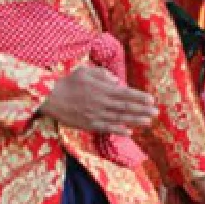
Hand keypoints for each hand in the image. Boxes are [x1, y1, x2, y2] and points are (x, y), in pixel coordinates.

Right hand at [38, 65, 157, 132]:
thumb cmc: (68, 82)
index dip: (139, 97)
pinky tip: (129, 132)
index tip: (151, 100)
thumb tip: (116, 81)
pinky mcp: (88, 124)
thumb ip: (103, 74)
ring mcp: (95, 115)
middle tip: (156, 112)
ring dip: (135, 121)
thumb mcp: (85, 71)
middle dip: (142, 110)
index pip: (125, 94)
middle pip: (125, 107)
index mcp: (102, 89)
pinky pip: (105, 128)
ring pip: (119, 119)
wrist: (48, 97)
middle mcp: (101, 102)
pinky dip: (118, 131)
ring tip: (148, 122)